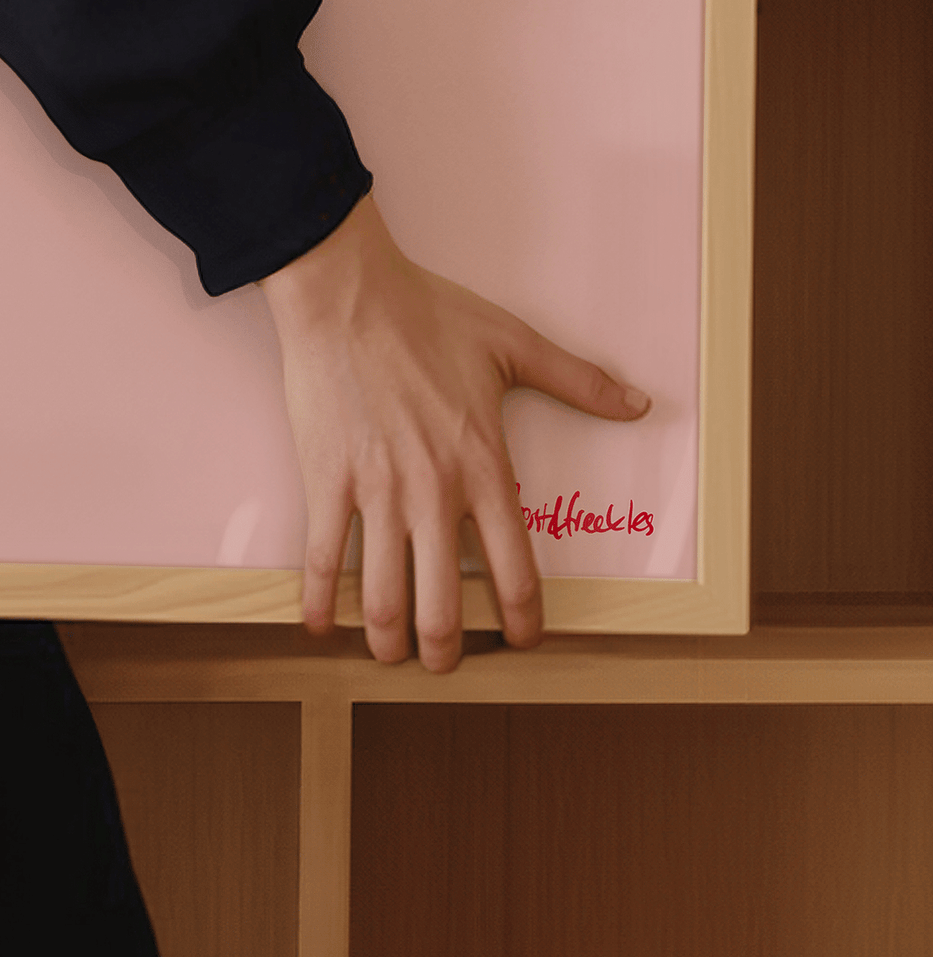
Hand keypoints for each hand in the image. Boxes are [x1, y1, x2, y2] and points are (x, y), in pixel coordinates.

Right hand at [259, 194, 649, 671]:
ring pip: (383, 596)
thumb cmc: (426, 314)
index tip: (520, 640)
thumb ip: (578, 380)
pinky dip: (319, 602)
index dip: (521, 621)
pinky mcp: (327, 480)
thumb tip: (637, 402)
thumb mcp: (513, 344)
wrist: (347, 294)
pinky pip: (322, 558)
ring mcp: (376, 492)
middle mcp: (432, 492)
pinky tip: (320, 624)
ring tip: (391, 653)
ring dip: (388, 640)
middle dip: (446, 650)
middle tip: (444, 662)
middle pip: (442, 605)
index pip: (515, 570)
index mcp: (482, 466)